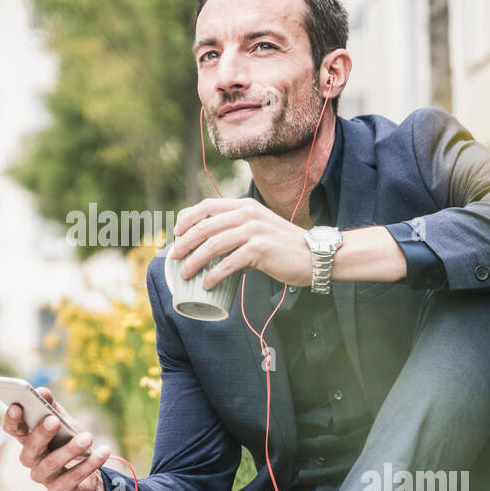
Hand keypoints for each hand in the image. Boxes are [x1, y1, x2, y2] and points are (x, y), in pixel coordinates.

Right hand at [2, 387, 109, 490]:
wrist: (87, 474)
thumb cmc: (68, 443)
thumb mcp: (62, 421)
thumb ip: (51, 406)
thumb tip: (42, 391)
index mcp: (28, 439)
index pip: (12, 429)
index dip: (11, 419)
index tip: (17, 406)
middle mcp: (31, 459)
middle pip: (31, 447)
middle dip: (42, 433)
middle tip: (54, 420)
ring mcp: (44, 476)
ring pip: (52, 463)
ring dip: (70, 449)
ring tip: (87, 437)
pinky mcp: (60, 490)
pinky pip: (73, 477)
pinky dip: (90, 464)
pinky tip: (103, 452)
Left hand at [169, 198, 311, 290]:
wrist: (315, 255)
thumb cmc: (284, 246)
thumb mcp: (260, 229)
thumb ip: (238, 233)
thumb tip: (213, 252)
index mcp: (245, 206)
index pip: (207, 206)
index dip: (188, 219)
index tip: (176, 233)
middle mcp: (248, 214)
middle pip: (205, 226)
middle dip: (185, 243)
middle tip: (174, 257)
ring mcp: (254, 231)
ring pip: (213, 245)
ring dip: (195, 261)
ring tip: (185, 273)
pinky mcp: (260, 250)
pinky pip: (229, 263)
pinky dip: (214, 275)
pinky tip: (207, 284)